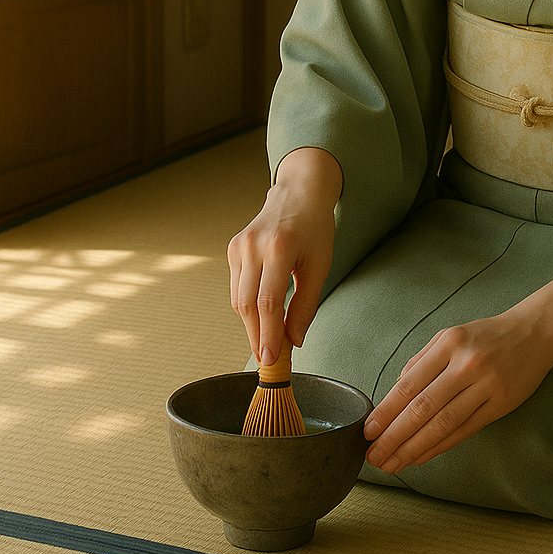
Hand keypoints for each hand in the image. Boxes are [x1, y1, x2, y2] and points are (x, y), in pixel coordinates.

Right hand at [227, 147, 341, 365]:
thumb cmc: (314, 228)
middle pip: (248, 304)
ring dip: (251, 324)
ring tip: (265, 341)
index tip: (271, 358)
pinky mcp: (233, 248)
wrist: (299, 194)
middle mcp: (253, 246)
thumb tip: (294, 340)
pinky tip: (260, 316)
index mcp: (279, 248)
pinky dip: (247, 305)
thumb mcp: (319, 266)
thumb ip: (306, 305)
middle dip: (256, 336)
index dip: (268, 334)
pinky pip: (236, 286)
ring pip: (238, 298)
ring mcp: (239, 246)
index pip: (268, 302)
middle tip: (267, 359)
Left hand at [362, 250, 552, 472]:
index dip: (387, 411)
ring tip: (392, 463)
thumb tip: (394, 395)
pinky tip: (421, 457)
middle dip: (394, 436)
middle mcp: (467, 365)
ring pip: (443, 424)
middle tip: (373, 457)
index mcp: (449, 344)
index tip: (368, 431)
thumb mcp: (450, 336)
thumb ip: (421, 362)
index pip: (411, 384)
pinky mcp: (501, 405)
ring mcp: (486, 386)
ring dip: (414, 448)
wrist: (536, 333)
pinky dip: (439, 446)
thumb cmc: (486, 335)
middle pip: (423, 408)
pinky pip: (464, 431)